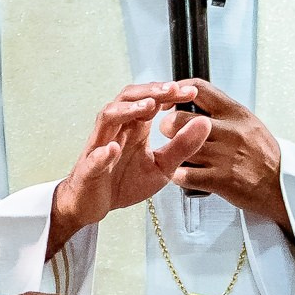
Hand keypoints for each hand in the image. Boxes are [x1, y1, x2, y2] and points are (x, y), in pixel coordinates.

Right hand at [47, 84, 209, 258]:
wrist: (95, 204)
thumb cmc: (125, 182)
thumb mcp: (162, 166)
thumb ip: (182, 147)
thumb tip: (205, 124)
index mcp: (135, 127)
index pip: (151, 100)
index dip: (169, 93)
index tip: (191, 92)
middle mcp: (116, 129)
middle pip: (128, 98)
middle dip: (150, 92)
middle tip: (172, 90)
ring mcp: (100, 146)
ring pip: (108, 117)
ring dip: (127, 110)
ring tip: (148, 107)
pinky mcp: (89, 169)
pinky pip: (93, 158)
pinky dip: (102, 153)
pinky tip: (113, 149)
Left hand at [162, 83, 286, 226]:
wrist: (281, 186)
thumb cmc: (263, 156)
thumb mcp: (249, 124)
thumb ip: (223, 113)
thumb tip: (196, 103)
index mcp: (236, 113)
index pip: (200, 89)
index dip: (178, 91)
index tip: (170, 101)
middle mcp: (230, 131)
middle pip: (180, 119)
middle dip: (168, 126)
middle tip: (170, 134)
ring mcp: (224, 156)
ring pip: (181, 147)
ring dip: (173, 152)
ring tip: (178, 156)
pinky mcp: (221, 180)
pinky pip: (186, 175)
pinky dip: (178, 176)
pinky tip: (182, 175)